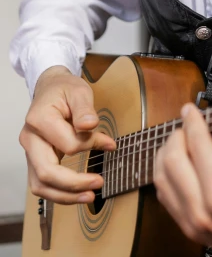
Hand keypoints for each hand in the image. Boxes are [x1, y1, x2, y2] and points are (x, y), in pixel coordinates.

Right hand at [19, 65, 115, 204]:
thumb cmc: (64, 90)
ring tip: (89, 196)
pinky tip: (78, 194)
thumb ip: (84, 108)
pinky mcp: (35, 160)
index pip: (67, 144)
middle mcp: (30, 139)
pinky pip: (43, 184)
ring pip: (40, 185)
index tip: (109, 143)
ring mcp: (30, 152)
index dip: (90, 146)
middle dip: (73, 184)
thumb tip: (89, 125)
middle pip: (46, 173)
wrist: (50, 89)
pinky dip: (59, 193)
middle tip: (98, 183)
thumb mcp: (79, 91)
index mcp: (39, 119)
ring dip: (65, 196)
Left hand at [154, 94, 211, 256]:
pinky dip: (166, 173)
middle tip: (188, 123)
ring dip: (168, 153)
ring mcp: (192, 224)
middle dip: (178, 135)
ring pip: (161, 178)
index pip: (197, 147)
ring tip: (182, 138)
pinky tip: (179, 161)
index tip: (191, 109)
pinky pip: (164, 195)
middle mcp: (202, 213)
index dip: (193, 122)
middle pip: (172, 160)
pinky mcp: (188, 230)